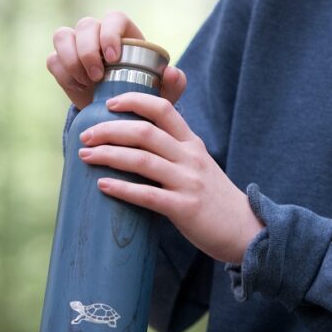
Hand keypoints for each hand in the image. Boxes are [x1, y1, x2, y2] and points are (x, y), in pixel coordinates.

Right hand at [46, 11, 185, 109]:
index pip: (113, 18)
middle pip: (85, 25)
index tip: (114, 58)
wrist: (118, 112)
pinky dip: (63, 74)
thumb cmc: (143, 95)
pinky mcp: (60, 62)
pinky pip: (53, 60)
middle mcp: (97, 33)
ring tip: (86, 82)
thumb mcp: (163, 94)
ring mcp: (75, 46)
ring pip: (62, 36)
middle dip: (88, 50)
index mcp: (123, 32)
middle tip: (98, 76)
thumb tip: (171, 72)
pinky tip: (78, 88)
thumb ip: (175, 83)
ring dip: (71, 59)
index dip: (110, 33)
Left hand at [77, 93, 263, 263]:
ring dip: (108, 155)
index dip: (133, 100)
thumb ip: (174, 152)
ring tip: (85, 156)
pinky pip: (147, 195)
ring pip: (141, 160)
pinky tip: (102, 186)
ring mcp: (188, 182)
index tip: (109, 104)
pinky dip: (122, 188)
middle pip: (144, 131)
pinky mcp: (184, 208)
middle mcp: (190, 157)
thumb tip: (134, 146)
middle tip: (86, 135)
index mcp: (192, 143)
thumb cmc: (214, 199)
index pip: (163, 108)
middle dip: (109, 130)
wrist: (245, 231)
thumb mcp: (198, 165)